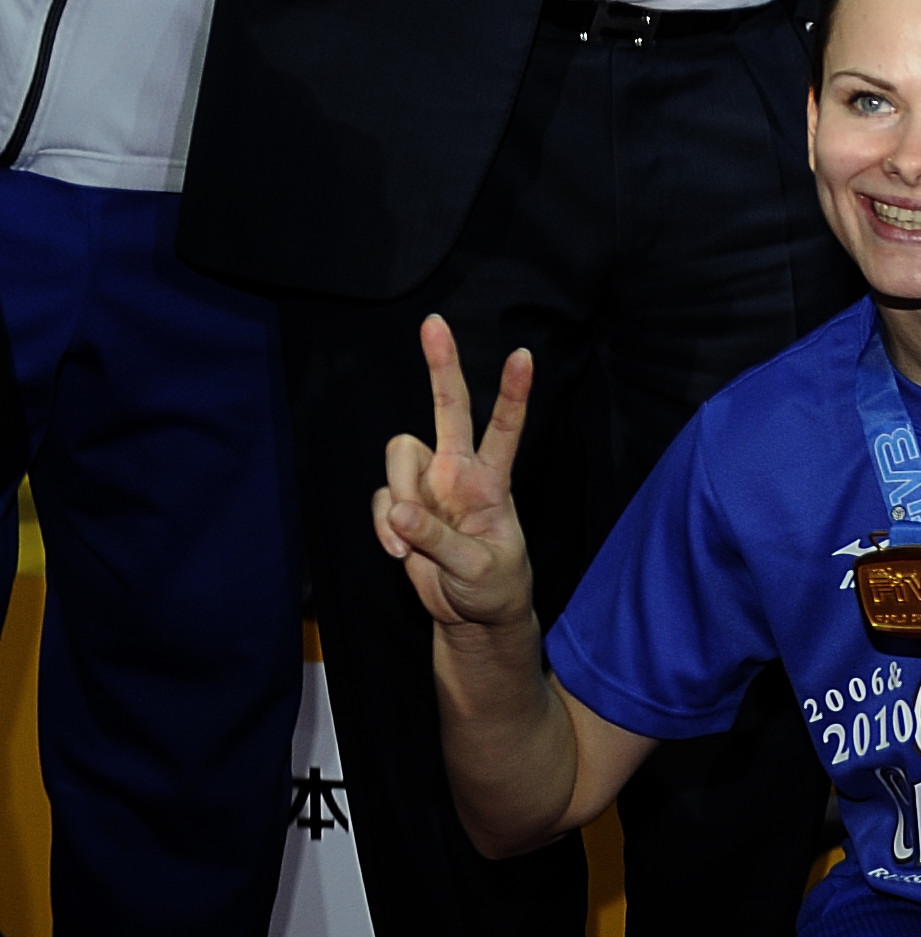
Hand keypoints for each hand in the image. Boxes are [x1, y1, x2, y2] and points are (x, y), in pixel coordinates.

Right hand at [373, 315, 536, 633]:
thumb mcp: (477, 569)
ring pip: (399, 456)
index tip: (523, 355)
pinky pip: (381, 501)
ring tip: (412, 545)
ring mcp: (429, 487)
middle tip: (434, 321)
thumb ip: (438, 541)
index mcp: (492, 480)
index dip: (512, 392)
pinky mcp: (404, 508)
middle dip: (441, 364)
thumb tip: (401, 513)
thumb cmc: (492, 585)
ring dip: (399, 497)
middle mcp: (458, 472)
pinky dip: (385, 527)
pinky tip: (400, 553)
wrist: (473, 615)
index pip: (505, 427)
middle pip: (448, 408)